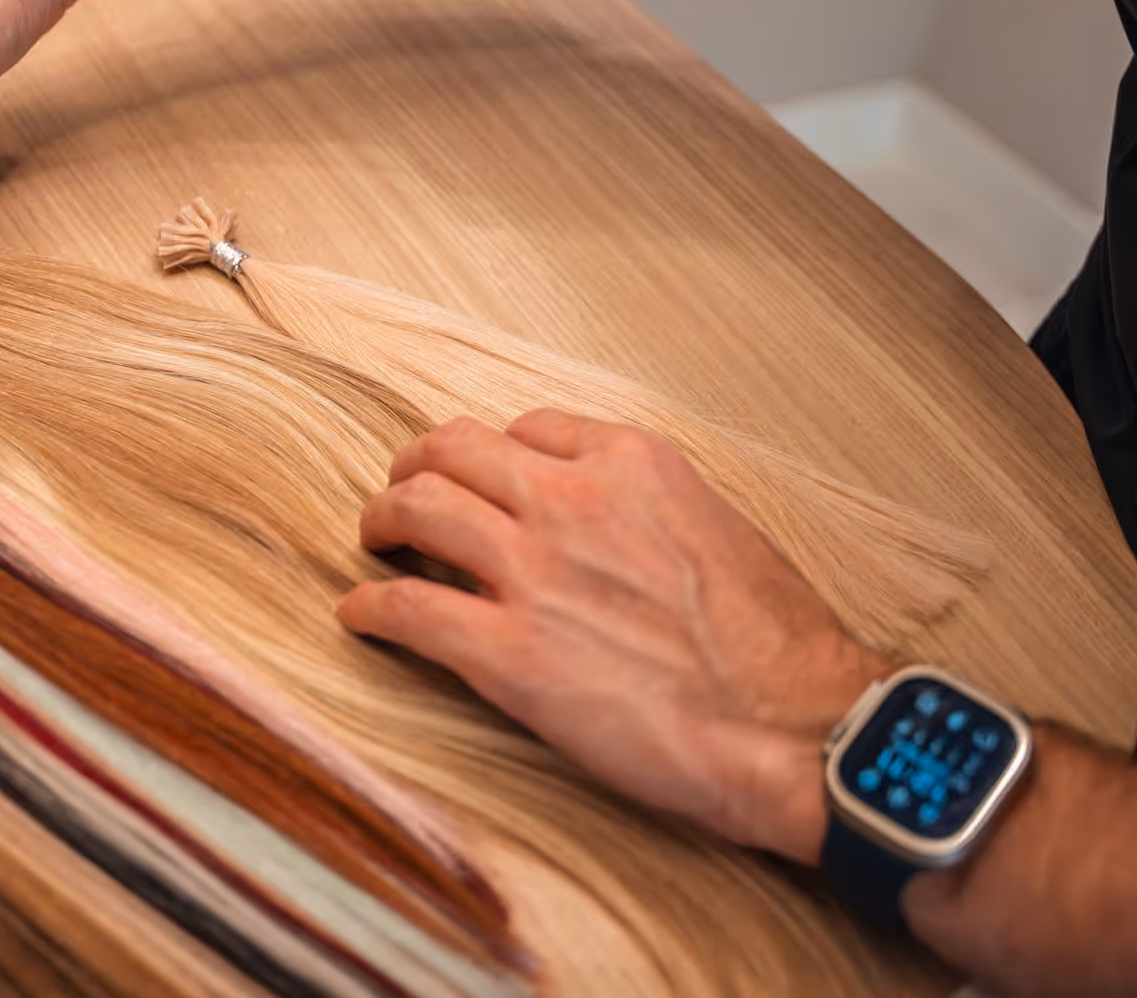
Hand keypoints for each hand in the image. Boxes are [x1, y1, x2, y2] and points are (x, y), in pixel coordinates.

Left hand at [339, 411, 891, 863]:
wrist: (794, 728)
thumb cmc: (776, 645)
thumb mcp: (717, 527)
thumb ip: (647, 507)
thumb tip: (607, 521)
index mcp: (630, 463)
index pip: (528, 428)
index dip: (493, 454)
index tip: (481, 479)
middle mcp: (573, 501)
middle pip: (453, 449)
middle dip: (416, 466)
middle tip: (401, 493)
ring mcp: (535, 573)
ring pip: (417, 508)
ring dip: (381, 521)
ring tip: (373, 540)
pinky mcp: (508, 652)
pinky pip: (406, 608)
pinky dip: (369, 607)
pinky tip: (359, 615)